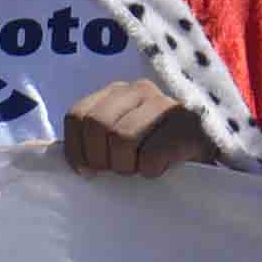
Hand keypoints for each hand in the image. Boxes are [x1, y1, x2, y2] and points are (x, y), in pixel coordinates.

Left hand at [59, 77, 213, 178]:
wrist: (209, 162)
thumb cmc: (158, 155)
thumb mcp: (121, 140)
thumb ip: (92, 139)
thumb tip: (52, 157)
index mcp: (118, 92)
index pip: (78, 115)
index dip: (77, 149)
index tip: (89, 171)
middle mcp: (141, 89)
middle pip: (97, 125)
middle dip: (103, 159)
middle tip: (121, 171)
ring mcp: (168, 105)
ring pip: (121, 138)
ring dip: (127, 166)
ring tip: (142, 169)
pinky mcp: (191, 126)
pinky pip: (151, 155)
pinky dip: (151, 171)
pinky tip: (162, 169)